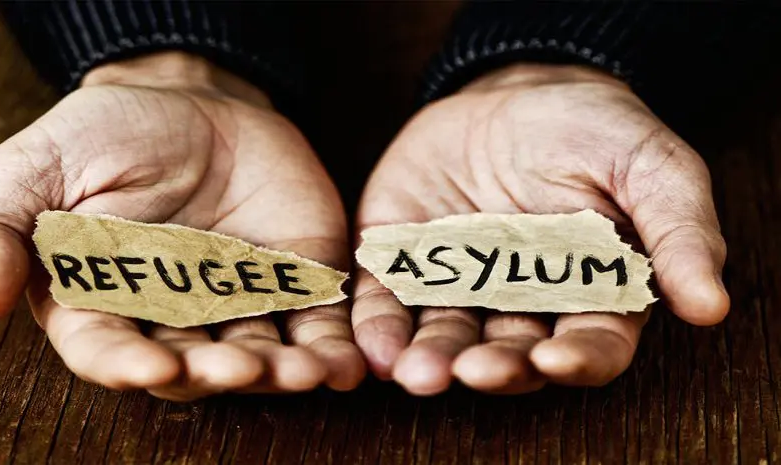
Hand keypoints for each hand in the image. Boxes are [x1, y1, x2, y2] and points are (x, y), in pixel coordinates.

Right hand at [0, 51, 364, 399]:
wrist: (190, 101)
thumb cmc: (103, 136)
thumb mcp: (34, 169)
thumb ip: (2, 230)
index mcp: (104, 301)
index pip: (108, 350)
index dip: (127, 366)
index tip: (151, 368)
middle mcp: (172, 316)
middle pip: (194, 366)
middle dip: (220, 375)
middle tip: (242, 369)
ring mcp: (237, 302)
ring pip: (260, 353)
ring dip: (284, 370)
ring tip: (308, 372)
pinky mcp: (292, 280)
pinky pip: (313, 321)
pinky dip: (331, 345)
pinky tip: (347, 362)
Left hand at [353, 64, 728, 394]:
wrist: (509, 95)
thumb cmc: (589, 130)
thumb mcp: (648, 164)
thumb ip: (678, 230)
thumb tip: (710, 305)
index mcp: (589, 291)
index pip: (591, 344)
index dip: (576, 358)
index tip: (554, 358)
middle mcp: (522, 302)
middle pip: (511, 352)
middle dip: (492, 367)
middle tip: (471, 372)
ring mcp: (459, 286)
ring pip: (447, 337)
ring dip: (432, 359)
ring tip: (415, 372)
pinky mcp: (405, 263)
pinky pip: (391, 302)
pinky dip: (380, 327)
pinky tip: (374, 347)